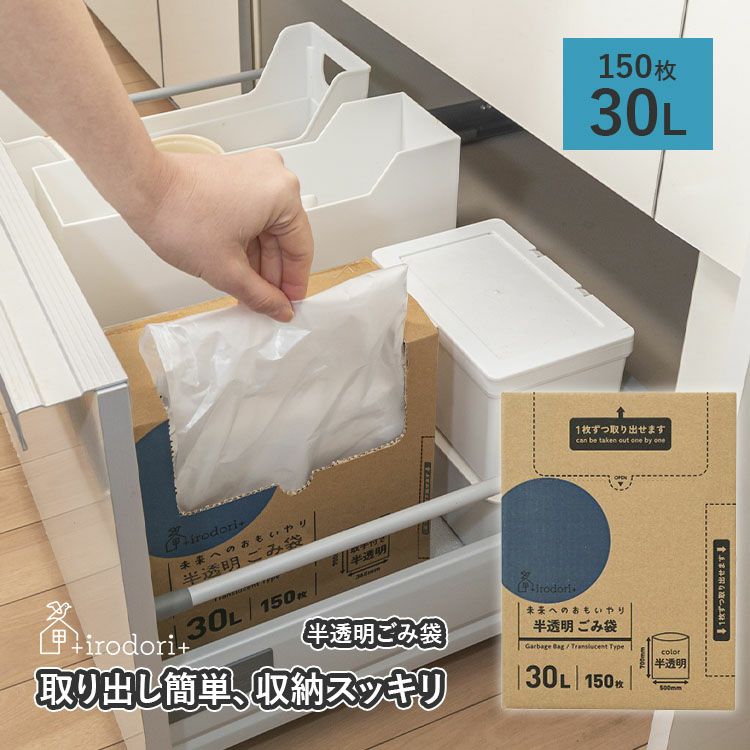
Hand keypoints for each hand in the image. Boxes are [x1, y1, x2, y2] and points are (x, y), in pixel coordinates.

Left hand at [125, 148, 312, 321]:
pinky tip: (239, 267)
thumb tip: (279, 308)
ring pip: (267, 228)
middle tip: (267, 302)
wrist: (141, 188)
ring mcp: (255, 173)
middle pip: (284, 237)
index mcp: (283, 194)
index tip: (289, 302)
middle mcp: (275, 177)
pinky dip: (247, 242)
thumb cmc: (178, 214)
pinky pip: (253, 215)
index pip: (301, 248)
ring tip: (249, 289)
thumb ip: (260, 296)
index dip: (294, 283)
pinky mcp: (237, 175)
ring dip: (259, 260)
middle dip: (273, 273)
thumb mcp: (226, 270)